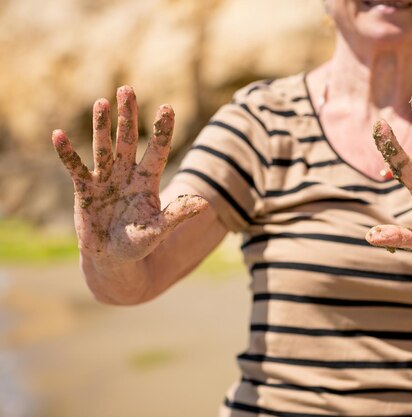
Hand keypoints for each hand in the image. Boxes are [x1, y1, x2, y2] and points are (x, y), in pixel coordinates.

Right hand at [52, 86, 207, 262]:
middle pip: (128, 138)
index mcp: (147, 180)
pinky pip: (75, 167)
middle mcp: (126, 173)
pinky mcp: (85, 189)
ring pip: (103, 146)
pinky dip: (67, 153)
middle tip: (127, 89)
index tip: (167, 107)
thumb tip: (204, 203)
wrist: (112, 258)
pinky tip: (59, 135)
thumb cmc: (139, 244)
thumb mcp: (159, 230)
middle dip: (128, 115)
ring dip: (101, 125)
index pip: (157, 150)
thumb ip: (178, 214)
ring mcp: (105, 179)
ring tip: (101, 102)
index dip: (162, 130)